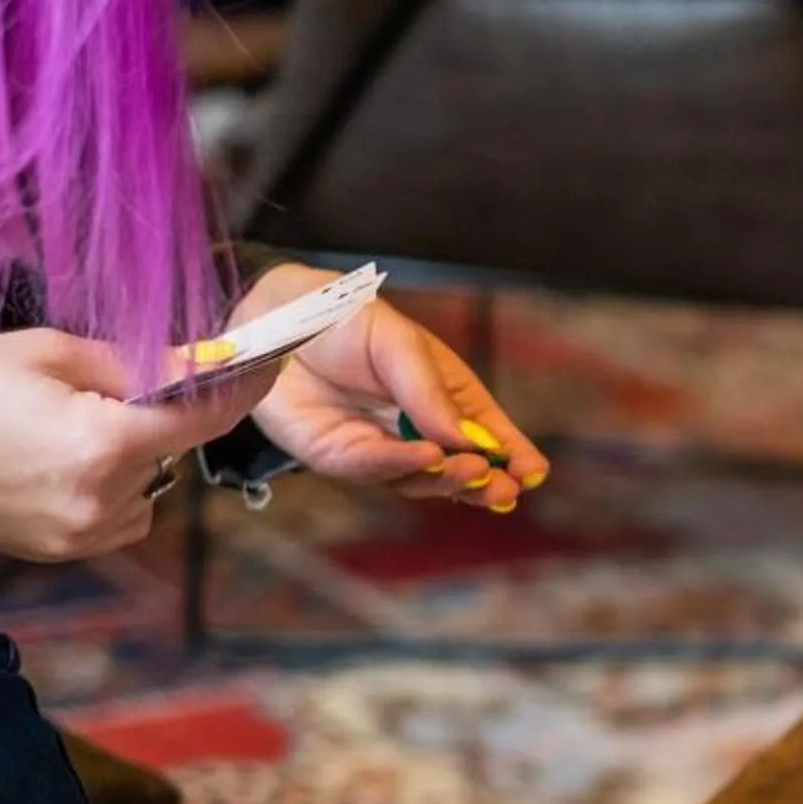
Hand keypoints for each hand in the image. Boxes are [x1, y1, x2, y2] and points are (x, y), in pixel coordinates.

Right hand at [0, 329, 277, 561]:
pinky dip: (110, 485)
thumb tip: (205, 362)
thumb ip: (136, 364)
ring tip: (61, 425)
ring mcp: (86, 534)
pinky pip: (121, 513)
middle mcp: (105, 500)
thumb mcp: (47, 352)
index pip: (205, 417)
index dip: (242, 386)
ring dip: (131, 452)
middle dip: (157, 414)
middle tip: (104, 385)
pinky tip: (57, 461)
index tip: (267, 360)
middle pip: (174, 448)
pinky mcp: (67, 551)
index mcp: (103, 444)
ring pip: (148, 482)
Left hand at [234, 265, 548, 511]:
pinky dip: (403, 467)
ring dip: (448, 479)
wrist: (268, 319)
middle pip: (460, 466)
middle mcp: (416, 427)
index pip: (486, 430)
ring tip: (469, 469)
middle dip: (485, 481)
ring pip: (422, 479)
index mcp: (442, 393)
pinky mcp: (340, 457)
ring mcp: (379, 447)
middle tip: (502, 486)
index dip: (513, 454)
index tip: (534, 473)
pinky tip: (426, 458)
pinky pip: (375, 469)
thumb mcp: (396, 339)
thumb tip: (463, 438)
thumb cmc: (338, 316)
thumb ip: (427, 388)